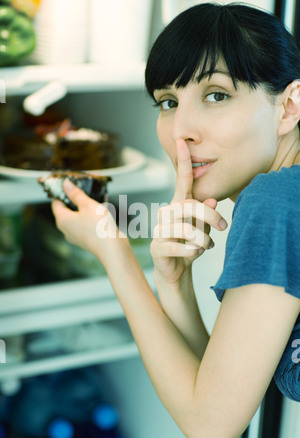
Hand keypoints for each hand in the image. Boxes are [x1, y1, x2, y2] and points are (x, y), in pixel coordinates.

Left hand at [51, 179, 126, 267]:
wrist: (112, 248)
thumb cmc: (99, 227)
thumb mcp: (87, 205)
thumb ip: (76, 194)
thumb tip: (66, 184)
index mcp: (62, 220)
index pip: (56, 203)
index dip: (62, 192)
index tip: (71, 185)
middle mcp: (67, 229)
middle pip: (67, 210)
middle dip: (76, 199)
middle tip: (85, 189)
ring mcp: (77, 235)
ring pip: (78, 217)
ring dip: (86, 207)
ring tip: (96, 197)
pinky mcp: (87, 239)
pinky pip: (86, 224)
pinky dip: (92, 216)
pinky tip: (102, 208)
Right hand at [150, 139, 226, 284]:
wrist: (177, 271)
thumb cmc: (191, 244)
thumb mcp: (203, 227)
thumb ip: (206, 213)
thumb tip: (210, 199)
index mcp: (179, 204)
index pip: (181, 180)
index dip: (183, 161)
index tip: (182, 141)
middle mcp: (167, 214)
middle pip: (189, 205)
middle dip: (210, 216)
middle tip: (223, 227)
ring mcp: (160, 230)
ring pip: (186, 228)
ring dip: (202, 239)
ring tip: (206, 246)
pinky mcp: (157, 248)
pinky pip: (179, 247)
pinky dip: (193, 252)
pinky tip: (196, 253)